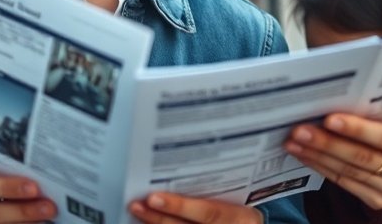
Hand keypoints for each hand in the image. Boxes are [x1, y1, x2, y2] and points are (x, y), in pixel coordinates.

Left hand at [129, 192, 262, 223]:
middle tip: (138, 204)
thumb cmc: (243, 204)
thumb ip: (215, 184)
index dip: (180, 207)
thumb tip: (183, 163)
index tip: (154, 197)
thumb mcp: (241, 193)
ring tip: (137, 209)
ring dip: (155, 223)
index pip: (209, 214)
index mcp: (242, 218)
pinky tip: (146, 220)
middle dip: (160, 217)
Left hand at [285, 113, 381, 221]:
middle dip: (327, 143)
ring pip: (350, 173)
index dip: (359, 129)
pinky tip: (305, 155)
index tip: (330, 118)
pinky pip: (346, 184)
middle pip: (364, 158)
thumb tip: (342, 97)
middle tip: (299, 129)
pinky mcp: (379, 202)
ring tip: (294, 141)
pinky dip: (322, 168)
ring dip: (318, 156)